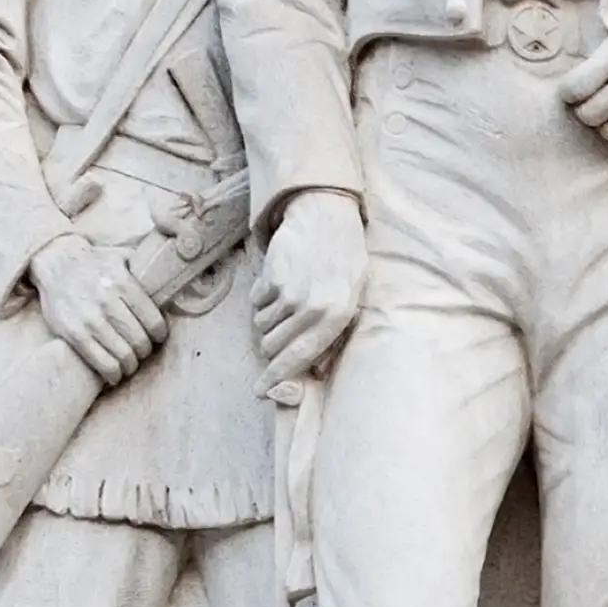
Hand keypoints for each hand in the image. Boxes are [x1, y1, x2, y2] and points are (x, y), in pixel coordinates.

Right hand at [31, 232, 165, 385]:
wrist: (57, 264)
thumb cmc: (96, 263)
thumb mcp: (123, 257)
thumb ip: (146, 270)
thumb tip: (174, 277)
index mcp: (123, 283)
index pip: (153, 321)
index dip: (159, 335)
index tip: (157, 337)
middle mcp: (107, 302)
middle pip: (139, 341)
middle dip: (144, 351)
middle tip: (142, 352)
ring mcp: (89, 319)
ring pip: (122, 355)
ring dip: (130, 365)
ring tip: (130, 364)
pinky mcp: (73, 333)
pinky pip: (100, 362)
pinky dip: (112, 373)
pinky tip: (115, 374)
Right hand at [253, 189, 366, 389]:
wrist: (326, 217)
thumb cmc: (344, 261)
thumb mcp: (352, 297)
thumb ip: (334, 335)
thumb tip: (315, 373)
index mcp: (337, 316)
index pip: (299, 358)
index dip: (277, 377)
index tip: (261, 390)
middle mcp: (313, 307)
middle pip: (272, 347)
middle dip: (271, 346)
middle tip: (281, 330)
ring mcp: (290, 292)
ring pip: (261, 327)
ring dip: (268, 320)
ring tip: (288, 300)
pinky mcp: (271, 277)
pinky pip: (255, 303)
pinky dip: (262, 299)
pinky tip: (281, 282)